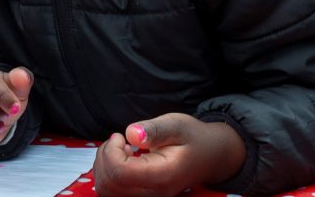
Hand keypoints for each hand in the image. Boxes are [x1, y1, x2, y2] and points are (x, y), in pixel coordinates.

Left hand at [92, 113, 245, 196]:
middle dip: (105, 158)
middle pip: (109, 185)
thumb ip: (154, 130)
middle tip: (119, 141)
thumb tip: (131, 133)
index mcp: (162, 176)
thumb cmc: (193, 138)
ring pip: (107, 190)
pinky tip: (122, 160)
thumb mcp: (177, 125)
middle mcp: (153, 193)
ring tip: (120, 149)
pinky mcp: (142, 196)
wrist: (211, 157)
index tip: (120, 137)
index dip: (111, 152)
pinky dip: (108, 175)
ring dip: (104, 166)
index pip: (120, 173)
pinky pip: (113, 192)